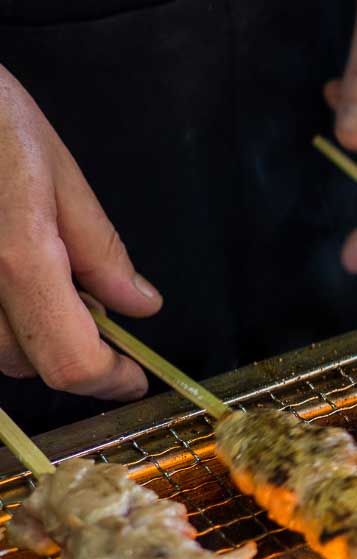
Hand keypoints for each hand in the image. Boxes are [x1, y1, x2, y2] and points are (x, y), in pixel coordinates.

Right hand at [0, 67, 161, 398]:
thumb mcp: (62, 178)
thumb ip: (102, 251)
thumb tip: (141, 307)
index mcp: (20, 261)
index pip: (71, 361)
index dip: (111, 380)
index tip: (136, 377)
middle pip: (31, 365)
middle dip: (77, 353)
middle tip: (104, 316)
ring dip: (34, 338)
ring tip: (55, 280)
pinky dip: (2, 318)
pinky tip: (13, 274)